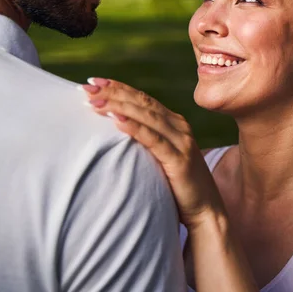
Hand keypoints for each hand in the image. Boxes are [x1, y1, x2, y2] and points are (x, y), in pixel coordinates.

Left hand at [79, 77, 222, 227]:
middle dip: (114, 92)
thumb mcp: (160, 158)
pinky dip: (134, 128)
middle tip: (87, 87)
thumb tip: (113, 135)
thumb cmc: (178, 187)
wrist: (205, 210)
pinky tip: (116, 121)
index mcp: (174, 124)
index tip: (94, 82)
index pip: (143, 99)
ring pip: (148, 116)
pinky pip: (154, 140)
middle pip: (143, 103)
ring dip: (120, 106)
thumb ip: (146, 143)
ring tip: (95, 101)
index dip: (119, 88)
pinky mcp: (179, 160)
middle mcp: (179, 127)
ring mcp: (181, 142)